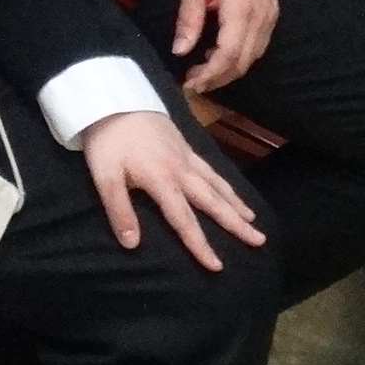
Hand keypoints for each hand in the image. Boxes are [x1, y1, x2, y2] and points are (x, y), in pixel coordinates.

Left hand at [81, 109, 265, 270]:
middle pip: (212, 203)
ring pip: (217, 185)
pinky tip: (231, 191)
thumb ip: (120, 211)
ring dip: (236, 204)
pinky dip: (225, 183)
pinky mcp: (184, 145)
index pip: (184, 221)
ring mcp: (185, 157)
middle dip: (235, 224)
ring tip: (254, 222)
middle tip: (259, 242)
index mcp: (161, 181)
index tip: (217, 266)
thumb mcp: (105, 177)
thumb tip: (132, 245)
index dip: (200, 245)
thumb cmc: (106, 141)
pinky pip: (211, 169)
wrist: (113, 98)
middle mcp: (180, 171)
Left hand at [171, 0, 276, 94]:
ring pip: (254, 56)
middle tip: (193, 82)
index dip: (210, 74)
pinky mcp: (272, 13)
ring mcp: (270, 15)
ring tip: (203, 71)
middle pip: (243, 62)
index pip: (229, 54)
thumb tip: (180, 51)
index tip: (190, 83)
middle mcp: (261, 16)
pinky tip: (221, 54)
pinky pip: (259, 45)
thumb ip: (189, 18)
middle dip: (218, 78)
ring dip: (230, 70)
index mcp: (241, 8)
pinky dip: (241, 56)